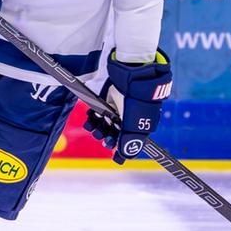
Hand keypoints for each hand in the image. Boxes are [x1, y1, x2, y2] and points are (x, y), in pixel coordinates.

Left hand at [83, 50, 172, 164]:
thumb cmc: (137, 98)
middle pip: (115, 135)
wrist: (131, 73)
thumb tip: (124, 156)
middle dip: (108, 138)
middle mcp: (127, 118)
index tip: (116, 157)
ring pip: (103, 126)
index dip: (121, 150)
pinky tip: (91, 118)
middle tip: (105, 139)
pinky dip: (92, 118)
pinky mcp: (106, 101)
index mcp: (139, 125)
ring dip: (98, 129)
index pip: (129, 142)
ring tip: (95, 127)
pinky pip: (96, 114)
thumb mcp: (135, 122)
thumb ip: (130, 140)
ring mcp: (116, 110)